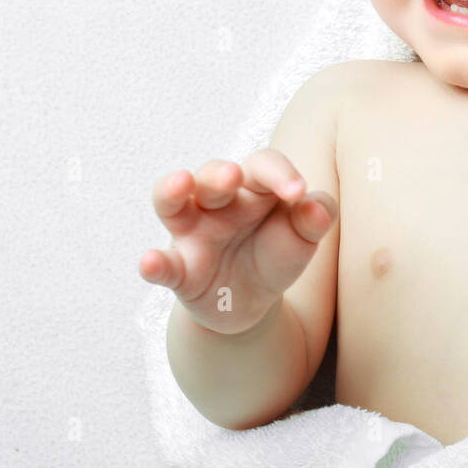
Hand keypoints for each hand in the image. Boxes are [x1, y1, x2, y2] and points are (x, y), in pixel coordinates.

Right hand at [138, 148, 336, 334]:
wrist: (254, 302)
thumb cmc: (277, 253)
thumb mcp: (303, 236)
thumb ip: (316, 217)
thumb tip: (317, 207)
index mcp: (254, 188)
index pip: (262, 165)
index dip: (279, 173)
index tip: (299, 192)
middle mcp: (218, 204)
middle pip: (211, 176)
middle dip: (220, 173)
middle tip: (233, 176)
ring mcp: (194, 234)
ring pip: (173, 205)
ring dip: (172, 191)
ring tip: (180, 183)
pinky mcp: (179, 271)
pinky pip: (163, 265)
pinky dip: (154, 264)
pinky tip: (150, 261)